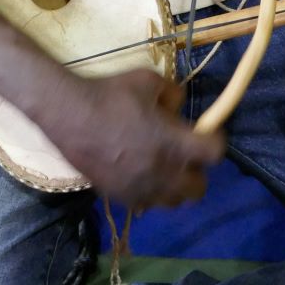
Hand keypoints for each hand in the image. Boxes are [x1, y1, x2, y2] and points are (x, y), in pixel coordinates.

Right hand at [47, 69, 225, 207]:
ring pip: (173, 201)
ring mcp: (141, 188)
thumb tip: (178, 106)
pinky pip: (147, 204)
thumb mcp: (148, 81)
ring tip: (163, 167)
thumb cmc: (110, 95)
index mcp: (174, 143)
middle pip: (198, 189)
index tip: (206, 132)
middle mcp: (163, 172)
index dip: (214, 140)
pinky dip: (150, 192)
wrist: (70, 116)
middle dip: (197, 171)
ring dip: (175, 185)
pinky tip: (139, 174)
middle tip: (184, 155)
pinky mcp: (121, 196)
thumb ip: (172, 94)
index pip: (214, 153)